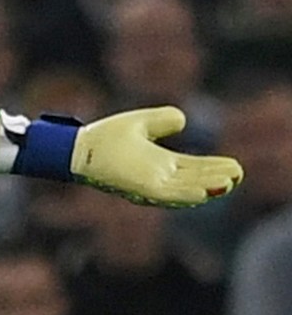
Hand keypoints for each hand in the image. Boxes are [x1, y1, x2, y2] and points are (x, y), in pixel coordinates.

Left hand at [73, 106, 242, 207]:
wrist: (77, 148)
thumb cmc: (104, 138)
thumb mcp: (140, 124)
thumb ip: (161, 120)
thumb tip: (183, 119)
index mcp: (160, 164)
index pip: (193, 168)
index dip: (213, 168)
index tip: (235, 168)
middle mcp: (158, 177)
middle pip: (194, 180)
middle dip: (215, 179)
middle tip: (237, 176)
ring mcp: (149, 185)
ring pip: (184, 190)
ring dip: (206, 187)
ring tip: (227, 183)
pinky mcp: (139, 189)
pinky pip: (166, 195)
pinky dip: (184, 195)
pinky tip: (202, 193)